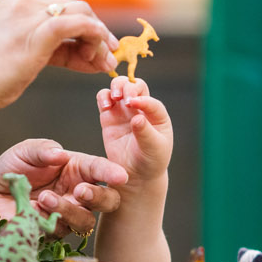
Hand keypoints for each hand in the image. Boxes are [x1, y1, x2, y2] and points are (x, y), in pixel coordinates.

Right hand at [0, 0, 119, 116]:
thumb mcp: (23, 49)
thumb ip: (55, 46)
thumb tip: (91, 52)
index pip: (65, 5)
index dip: (87, 28)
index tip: (97, 51)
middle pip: (78, 7)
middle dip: (97, 34)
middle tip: (107, 58)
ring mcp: (31, 11)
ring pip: (82, 14)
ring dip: (99, 39)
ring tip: (103, 63)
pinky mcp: (38, 30)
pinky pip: (78, 24)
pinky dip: (95, 36)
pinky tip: (99, 55)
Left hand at [0, 139, 128, 237]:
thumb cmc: (12, 168)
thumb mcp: (25, 151)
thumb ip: (43, 149)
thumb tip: (60, 154)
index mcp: (76, 168)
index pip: (99, 170)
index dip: (111, 172)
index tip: (119, 176)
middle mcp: (77, 192)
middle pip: (107, 201)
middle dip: (99, 197)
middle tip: (81, 190)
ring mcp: (67, 214)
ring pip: (85, 220)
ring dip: (69, 210)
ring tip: (45, 198)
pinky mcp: (53, 231)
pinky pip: (62, 232)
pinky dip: (50, 221)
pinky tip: (34, 209)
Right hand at [98, 75, 172, 191]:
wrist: (136, 175)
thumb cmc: (150, 161)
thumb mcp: (153, 149)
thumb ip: (146, 133)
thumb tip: (137, 118)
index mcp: (157, 115)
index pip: (151, 101)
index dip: (143, 99)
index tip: (133, 104)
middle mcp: (141, 109)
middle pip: (135, 85)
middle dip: (128, 87)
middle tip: (123, 99)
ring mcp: (124, 111)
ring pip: (119, 87)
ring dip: (116, 87)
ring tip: (114, 99)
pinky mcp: (109, 117)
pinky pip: (104, 99)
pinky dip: (103, 97)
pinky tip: (105, 107)